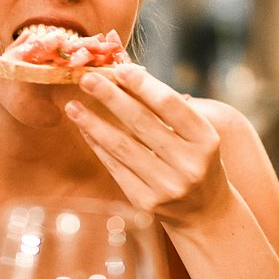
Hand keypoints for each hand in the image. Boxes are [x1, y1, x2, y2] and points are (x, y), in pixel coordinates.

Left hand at [65, 65, 228, 224]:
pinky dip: (98, 146)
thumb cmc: (196, 158)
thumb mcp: (194, 132)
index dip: (142, 85)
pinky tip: (85, 129)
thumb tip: (124, 69)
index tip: (118, 68)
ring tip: (73, 106)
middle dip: (110, 98)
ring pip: (122, 147)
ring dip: (93, 123)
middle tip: (86, 78)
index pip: (169, 105)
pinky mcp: (146, 202)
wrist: (205, 210)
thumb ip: (163, 104)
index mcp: (205, 139)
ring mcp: (167, 186)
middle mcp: (188, 164)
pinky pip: (115, 167)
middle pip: (141, 123)